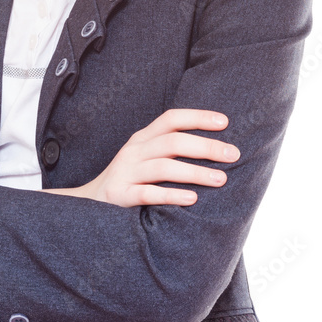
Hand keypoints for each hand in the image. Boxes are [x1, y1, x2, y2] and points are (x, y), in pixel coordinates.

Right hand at [47, 108, 239, 206]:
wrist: (88, 203)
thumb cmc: (129, 180)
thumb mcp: (145, 158)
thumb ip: (170, 150)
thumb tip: (216, 148)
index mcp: (142, 139)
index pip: (171, 119)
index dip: (197, 117)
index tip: (225, 122)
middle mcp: (134, 151)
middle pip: (172, 141)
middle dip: (205, 146)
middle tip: (233, 154)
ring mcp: (125, 172)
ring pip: (163, 167)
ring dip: (195, 171)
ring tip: (221, 179)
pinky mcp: (120, 195)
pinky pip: (147, 193)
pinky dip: (171, 195)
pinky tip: (192, 199)